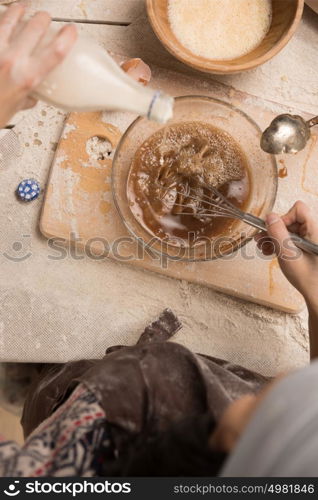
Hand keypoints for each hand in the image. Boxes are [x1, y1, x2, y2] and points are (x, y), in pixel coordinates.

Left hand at [0, 4, 76, 126]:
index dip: (67, 37)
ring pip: (9, 19)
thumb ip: (26, 98)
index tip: (71, 30)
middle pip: (35, 27)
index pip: (56, 51)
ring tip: (22, 8)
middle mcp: (12, 61)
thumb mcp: (16, 108)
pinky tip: (2, 19)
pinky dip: (0, 21)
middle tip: (45, 18)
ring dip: (18, 10)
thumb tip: (32, 95)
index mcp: (27, 78)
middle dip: (43, 18)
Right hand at [255, 201, 317, 306]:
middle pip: (291, 219)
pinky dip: (279, 243)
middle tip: (261, 240)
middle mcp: (314, 232)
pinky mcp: (306, 246)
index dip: (284, 217)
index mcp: (315, 231)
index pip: (299, 209)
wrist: (317, 294)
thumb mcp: (288, 254)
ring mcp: (310, 239)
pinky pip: (291, 238)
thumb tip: (269, 216)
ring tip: (264, 248)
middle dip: (275, 229)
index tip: (275, 230)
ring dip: (274, 237)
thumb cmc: (307, 278)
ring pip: (289, 229)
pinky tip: (271, 251)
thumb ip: (278, 233)